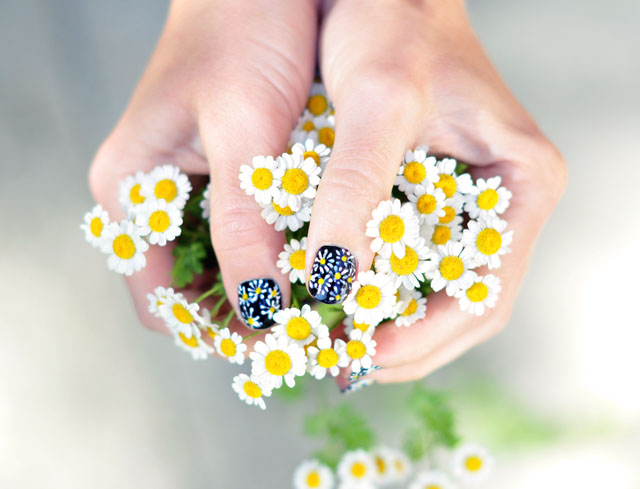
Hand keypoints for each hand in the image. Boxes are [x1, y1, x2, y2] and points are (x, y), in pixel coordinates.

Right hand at [90, 0, 316, 334]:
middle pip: (192, 290)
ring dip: (264, 286)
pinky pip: (240, 231)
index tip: (276, 348)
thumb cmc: (243, 33)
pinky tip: (315, 255)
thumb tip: (261, 311)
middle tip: (309, 330)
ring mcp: (182, 185)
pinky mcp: (217, 170)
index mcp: (131, 192)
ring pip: (220, 265)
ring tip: (320, 300)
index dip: (217, 334)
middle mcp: (149, 197)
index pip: (163, 303)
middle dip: (247, 315)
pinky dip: (274, 251)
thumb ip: (245, 226)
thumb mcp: (244, 133)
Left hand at [307, 0, 566, 384]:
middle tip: (346, 361)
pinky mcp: (436, 199)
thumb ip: (356, 189)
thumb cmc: (396, 24)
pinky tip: (342, 300)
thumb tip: (336, 278)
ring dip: (392, 324)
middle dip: (407, 341)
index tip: (367, 352)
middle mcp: (506, 201)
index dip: (427, 335)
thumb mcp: (376, 103)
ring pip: (439, 292)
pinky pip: (414, 263)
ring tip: (340, 343)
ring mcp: (472, 204)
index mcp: (521, 182)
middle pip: (465, 304)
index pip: (484, 289)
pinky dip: (380, 290)